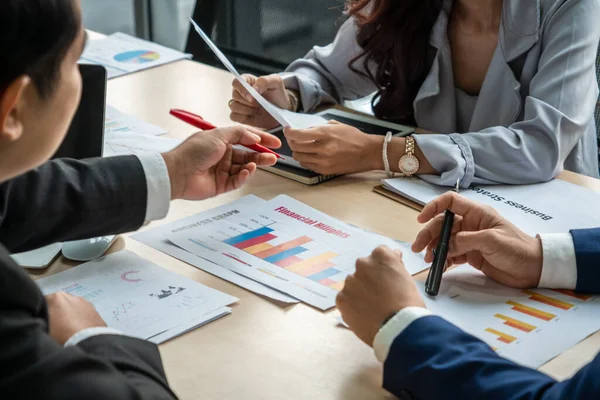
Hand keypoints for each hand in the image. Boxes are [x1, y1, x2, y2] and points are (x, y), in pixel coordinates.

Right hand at [46, 292, 106, 344]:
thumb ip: (41, 318)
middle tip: (56, 327)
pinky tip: (79, 331)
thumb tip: (42, 318)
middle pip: (60, 303)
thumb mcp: (44, 328)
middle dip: (58, 312)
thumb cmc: (61, 336)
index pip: (43, 301)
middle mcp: (73, 297)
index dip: (41, 312)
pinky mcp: (96, 312)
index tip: (42, 321)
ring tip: (68, 330)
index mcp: (57, 298)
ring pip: (74, 308)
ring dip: (71, 315)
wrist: (87, 343)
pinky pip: (85, 315)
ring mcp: (87, 303)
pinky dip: (82, 320)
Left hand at [162, 125, 280, 199]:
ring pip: (244, 167)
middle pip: (248, 154)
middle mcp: (223, 155)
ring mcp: (223, 170)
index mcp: (221, 140)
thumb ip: (239, 134)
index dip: (261, 139)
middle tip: (274, 156)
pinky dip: (244, 176)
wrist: (178, 173)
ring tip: (261, 163)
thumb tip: (255, 137)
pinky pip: (238, 180)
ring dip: (254, 164)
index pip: (245, 138)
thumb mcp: (218, 135)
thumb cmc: (193, 151)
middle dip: (262, 154)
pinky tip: (247, 171)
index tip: (275, 142)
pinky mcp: (222, 185)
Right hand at [230, 74, 291, 128]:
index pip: (236, 82)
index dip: (242, 90)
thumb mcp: (276, 82)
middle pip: (235, 95)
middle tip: (260, 105)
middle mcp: (240, 91)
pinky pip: (234, 116)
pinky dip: (243, 117)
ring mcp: (239, 103)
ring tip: (259, 110)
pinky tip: (254, 116)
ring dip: (247, 110)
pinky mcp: (239, 115)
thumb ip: (264, 81)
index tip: (252, 97)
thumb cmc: (277, 92)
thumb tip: (254, 89)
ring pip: (233, 106)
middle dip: (248, 102)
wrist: (281, 108)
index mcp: (247, 80)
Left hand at [284, 121, 380, 174]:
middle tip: (294, 138)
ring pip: (299, 157)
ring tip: (303, 147)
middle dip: (292, 141)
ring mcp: (323, 161)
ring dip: (298, 151)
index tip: (288, 130)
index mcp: (325, 134)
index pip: (298, 135)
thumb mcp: (336, 125)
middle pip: (295, 147)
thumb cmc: (354, 137)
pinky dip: (305, 160)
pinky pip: (307, 165)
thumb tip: (305, 130)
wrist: (368, 153)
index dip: (289, 132)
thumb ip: (319, 127)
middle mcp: (322, 148)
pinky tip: (310, 155)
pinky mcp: (325, 170)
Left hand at [336, 246, 425, 345]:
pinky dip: (352, 306)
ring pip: (353, 285)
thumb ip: (396, 265)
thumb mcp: (408, 279)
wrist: (399, 328)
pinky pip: (345, 300)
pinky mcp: (341, 298)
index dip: (384, 269)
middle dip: (370, 280)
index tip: (387, 280)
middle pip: (364, 269)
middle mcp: (363, 264)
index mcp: (381, 256)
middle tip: (380, 296)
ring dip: (360, 293)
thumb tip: (394, 255)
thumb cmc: (408, 305)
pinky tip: (364, 315)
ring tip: (373, 308)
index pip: (379, 255)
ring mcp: (350, 281)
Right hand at [412, 192, 542, 287]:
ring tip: (428, 260)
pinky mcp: (471, 254)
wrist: (534, 269)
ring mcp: (470, 239)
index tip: (421, 219)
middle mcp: (470, 224)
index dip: (434, 207)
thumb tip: (446, 245)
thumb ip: (465, 240)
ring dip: (434, 248)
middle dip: (429, 234)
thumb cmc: (518, 249)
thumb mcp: (491, 241)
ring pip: (444, 240)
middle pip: (442, 223)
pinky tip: (439, 266)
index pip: (450, 202)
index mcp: (477, 213)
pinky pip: (451, 254)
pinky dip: (443, 259)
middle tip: (418, 248)